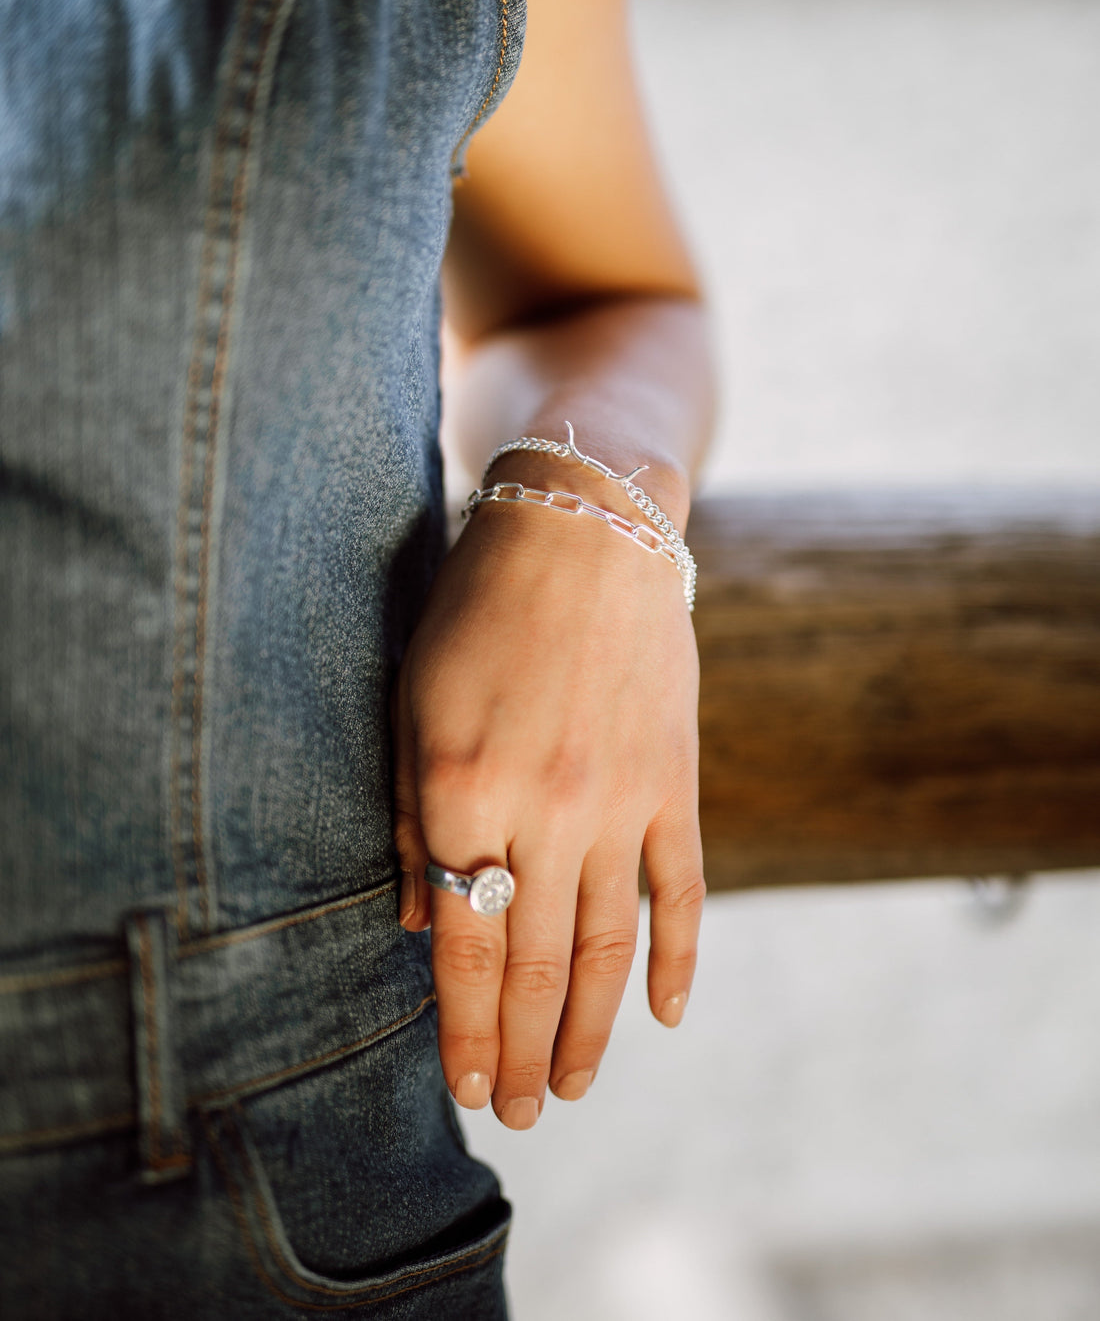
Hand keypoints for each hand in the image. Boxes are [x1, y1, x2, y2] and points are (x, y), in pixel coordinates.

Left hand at [392, 462, 704, 1129]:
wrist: (584, 531)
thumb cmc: (477, 612)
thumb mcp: (415, 704)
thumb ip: (416, 822)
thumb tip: (424, 927)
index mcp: (465, 792)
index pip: (465, 947)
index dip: (463, 1030)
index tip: (466, 1090)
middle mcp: (547, 811)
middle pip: (535, 965)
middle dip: (521, 1051)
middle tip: (519, 1113)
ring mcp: (623, 802)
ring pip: (608, 947)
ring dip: (590, 1029)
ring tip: (573, 1085)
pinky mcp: (675, 783)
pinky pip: (682, 891)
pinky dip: (677, 959)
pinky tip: (667, 1016)